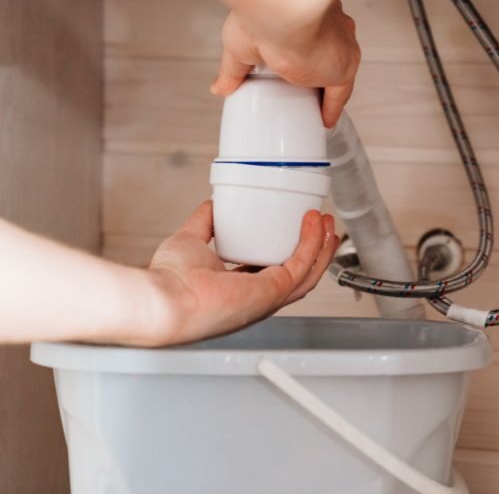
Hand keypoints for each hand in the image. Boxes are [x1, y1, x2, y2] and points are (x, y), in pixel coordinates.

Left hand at [139, 201, 338, 346]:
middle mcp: (258, 298)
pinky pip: (301, 264)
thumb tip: (213, 205)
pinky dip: (312, 243)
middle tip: (323, 226)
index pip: (276, 272)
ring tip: (328, 224)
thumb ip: (203, 223)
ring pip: (308, 273)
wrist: (165, 298)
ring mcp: (267, 298)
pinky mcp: (272, 291)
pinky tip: (315, 225)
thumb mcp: (190, 240)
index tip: (298, 231)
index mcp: (240, 291)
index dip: (292, 252)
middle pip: (300, 275)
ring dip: (322, 247)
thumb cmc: (170, 283)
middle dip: (316, 250)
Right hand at [211, 0, 359, 127]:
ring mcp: (340, 45)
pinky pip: (340, 93)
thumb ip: (233, 68)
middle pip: (328, 52)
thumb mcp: (239, 45)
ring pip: (335, 71)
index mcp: (306, 10)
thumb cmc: (258, 14)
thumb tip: (219, 86)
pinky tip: (324, 119)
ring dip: (325, 87)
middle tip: (302, 88)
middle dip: (318, 68)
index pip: (311, 33)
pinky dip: (332, 107)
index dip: (305, 50)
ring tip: (312, 105)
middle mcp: (329, 23)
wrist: (278, 15)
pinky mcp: (342, 67)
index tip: (296, 67)